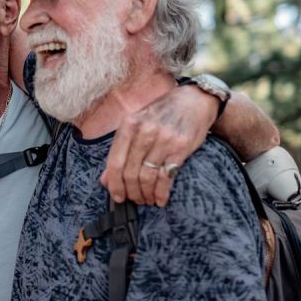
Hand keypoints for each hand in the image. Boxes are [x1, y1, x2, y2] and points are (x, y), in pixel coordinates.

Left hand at [99, 85, 217, 206]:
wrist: (195, 100)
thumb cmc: (162, 113)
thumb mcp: (137, 124)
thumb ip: (121, 150)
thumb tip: (105, 179)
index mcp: (129, 124)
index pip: (114, 161)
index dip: (114, 184)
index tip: (116, 196)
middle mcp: (144, 131)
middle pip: (130, 172)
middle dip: (130, 192)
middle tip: (134, 200)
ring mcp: (163, 140)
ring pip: (147, 177)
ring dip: (145, 194)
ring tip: (146, 200)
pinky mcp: (180, 148)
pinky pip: (166, 177)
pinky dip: (161, 193)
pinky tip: (160, 199)